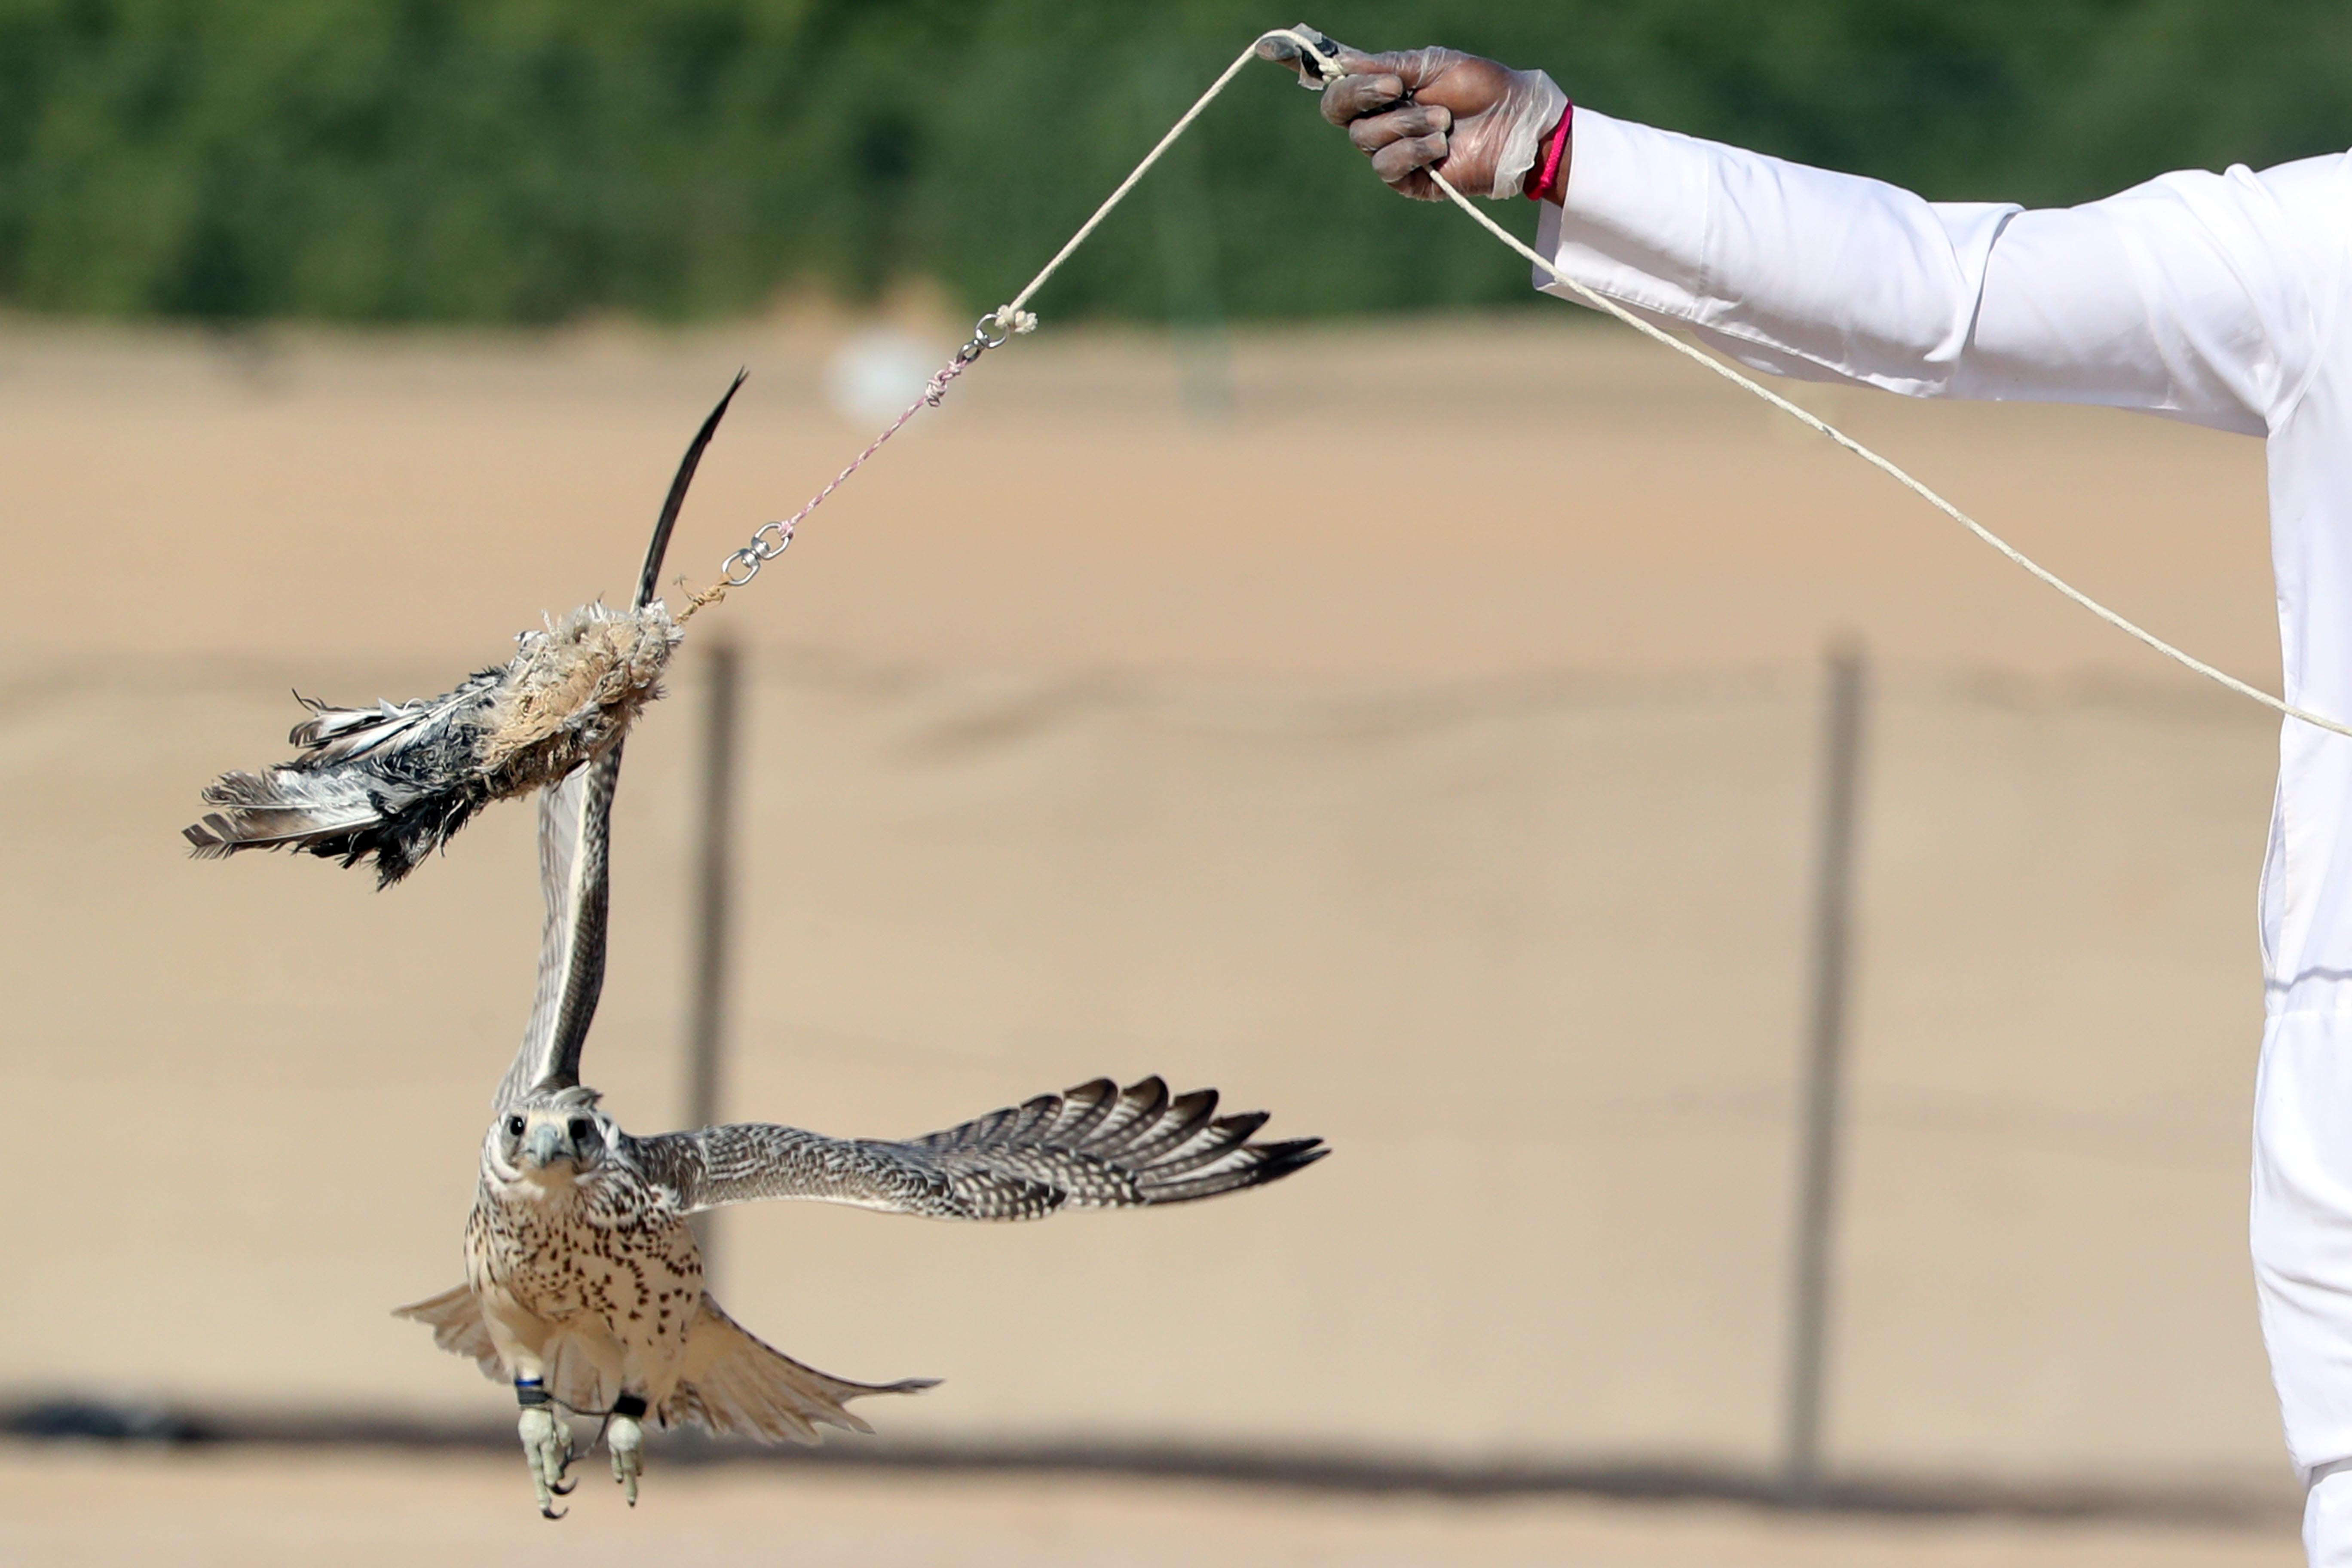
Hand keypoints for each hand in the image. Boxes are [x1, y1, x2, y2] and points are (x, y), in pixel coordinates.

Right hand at [1316, 45, 1567, 201]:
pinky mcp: (1407, 181)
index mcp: (1383, 87)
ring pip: (1363, 139)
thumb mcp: (1432, 64)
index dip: (1299, 64)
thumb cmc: (1482, 87)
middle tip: (1395, 87)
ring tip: (1441, 121)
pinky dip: (1411, 151)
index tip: (1271, 49)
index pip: (1334, 78)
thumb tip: (1339, 61)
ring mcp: (1391, 151)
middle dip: (1361, 94)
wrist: (1518, 123)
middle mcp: (1380, 119)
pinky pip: (1384, 166)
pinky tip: (1439, 145)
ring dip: (1403, 124)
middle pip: (1336, 110)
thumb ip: (1386, 65)